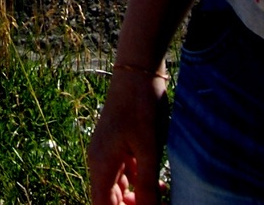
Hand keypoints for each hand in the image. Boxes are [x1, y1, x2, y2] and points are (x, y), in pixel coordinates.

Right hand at [86, 66, 167, 204]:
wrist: (138, 71)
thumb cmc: (141, 108)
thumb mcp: (149, 150)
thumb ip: (148, 186)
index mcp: (101, 165)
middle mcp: (100, 161)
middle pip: (110, 199)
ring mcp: (108, 152)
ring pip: (120, 188)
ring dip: (138, 198)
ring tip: (163, 199)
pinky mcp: (119, 144)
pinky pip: (126, 173)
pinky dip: (141, 183)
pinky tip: (161, 186)